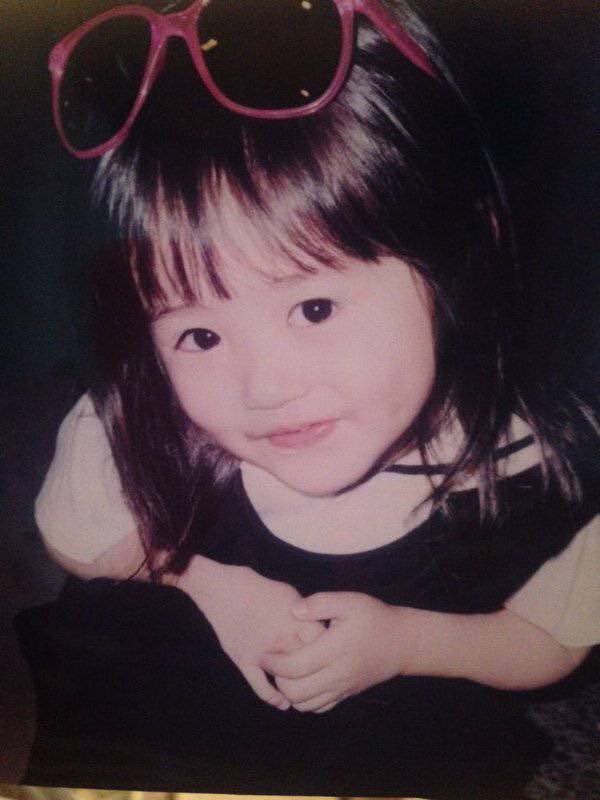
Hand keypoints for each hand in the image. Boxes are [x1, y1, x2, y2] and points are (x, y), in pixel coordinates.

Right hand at [178, 558, 323, 709]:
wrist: (224, 589)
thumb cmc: (260, 589)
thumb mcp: (291, 595)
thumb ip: (306, 615)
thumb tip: (319, 630)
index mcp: (297, 621)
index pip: (323, 644)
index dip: (329, 651)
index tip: (330, 655)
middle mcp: (283, 639)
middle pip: (308, 664)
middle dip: (315, 670)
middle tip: (319, 676)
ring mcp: (263, 652)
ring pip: (287, 679)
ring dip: (296, 687)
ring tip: (304, 692)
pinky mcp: (244, 660)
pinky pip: (261, 687)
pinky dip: (273, 697)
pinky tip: (283, 703)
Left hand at [261, 592, 416, 712]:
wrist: (402, 642)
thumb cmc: (374, 618)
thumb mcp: (349, 601)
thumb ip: (320, 604)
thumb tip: (293, 611)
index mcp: (335, 650)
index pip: (295, 666)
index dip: (274, 662)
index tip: (263, 652)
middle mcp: (338, 674)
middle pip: (296, 692)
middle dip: (278, 680)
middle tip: (272, 662)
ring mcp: (343, 688)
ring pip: (305, 705)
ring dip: (289, 692)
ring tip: (285, 671)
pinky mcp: (347, 694)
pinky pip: (319, 708)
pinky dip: (304, 700)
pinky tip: (302, 680)